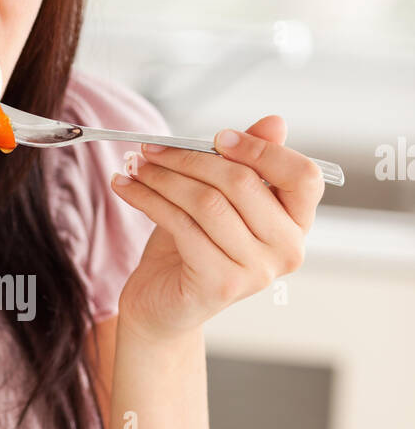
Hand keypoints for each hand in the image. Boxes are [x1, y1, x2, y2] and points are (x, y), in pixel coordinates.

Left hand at [111, 116, 324, 342]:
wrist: (164, 306)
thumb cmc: (193, 249)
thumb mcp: (222, 200)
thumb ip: (248, 163)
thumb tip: (275, 122)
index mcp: (297, 224)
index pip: (302, 177)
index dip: (261, 150)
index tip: (217, 138)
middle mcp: (287, 251)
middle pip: (244, 183)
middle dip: (191, 158)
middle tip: (153, 147)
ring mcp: (256, 271)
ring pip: (208, 202)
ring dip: (163, 177)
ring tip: (136, 165)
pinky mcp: (220, 284)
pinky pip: (182, 225)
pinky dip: (147, 199)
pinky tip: (126, 187)